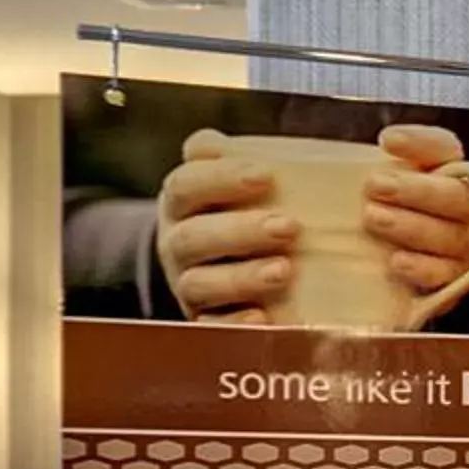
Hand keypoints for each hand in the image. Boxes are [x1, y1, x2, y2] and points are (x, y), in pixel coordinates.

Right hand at [157, 129, 293, 323]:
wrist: (226, 271)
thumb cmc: (251, 214)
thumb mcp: (248, 184)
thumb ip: (251, 160)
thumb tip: (290, 141)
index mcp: (185, 201)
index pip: (188, 183)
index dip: (221, 178)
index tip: (266, 176)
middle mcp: (178, 241)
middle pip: (195, 235)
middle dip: (240, 230)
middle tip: (289, 226)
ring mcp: (188, 283)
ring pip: (200, 282)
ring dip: (242, 277)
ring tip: (285, 271)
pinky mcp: (205, 321)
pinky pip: (212, 327)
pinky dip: (234, 323)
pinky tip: (263, 317)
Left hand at [365, 124, 468, 296]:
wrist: (354, 270)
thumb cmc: (364, 213)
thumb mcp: (355, 179)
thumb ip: (362, 160)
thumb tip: (376, 146)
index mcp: (440, 174)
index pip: (444, 148)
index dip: (422, 143)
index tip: (387, 141)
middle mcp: (458, 210)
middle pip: (455, 196)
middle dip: (416, 190)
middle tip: (374, 186)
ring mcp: (457, 248)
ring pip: (451, 236)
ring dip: (412, 226)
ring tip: (372, 219)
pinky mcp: (449, 282)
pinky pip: (446, 276)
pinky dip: (423, 268)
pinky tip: (396, 262)